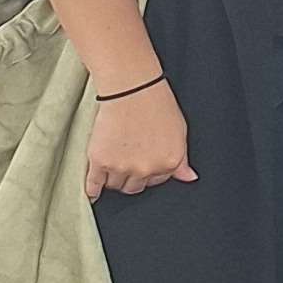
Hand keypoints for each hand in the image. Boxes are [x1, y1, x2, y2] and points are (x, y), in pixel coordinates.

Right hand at [86, 81, 193, 197]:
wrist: (132, 89)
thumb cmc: (157, 105)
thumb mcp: (180, 131)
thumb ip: (182, 159)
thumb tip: (189, 177)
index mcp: (169, 162)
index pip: (157, 180)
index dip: (150, 171)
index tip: (144, 162)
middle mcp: (147, 169)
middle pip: (135, 186)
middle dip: (132, 176)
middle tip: (128, 160)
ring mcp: (123, 167)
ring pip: (115, 185)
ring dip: (114, 178)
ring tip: (113, 163)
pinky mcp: (100, 162)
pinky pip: (94, 185)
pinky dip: (92, 191)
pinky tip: (92, 193)